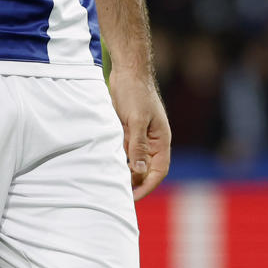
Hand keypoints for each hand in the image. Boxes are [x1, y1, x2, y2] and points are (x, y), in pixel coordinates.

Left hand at [109, 68, 170, 200]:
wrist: (127, 71)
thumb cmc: (136, 93)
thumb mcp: (137, 120)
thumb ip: (138, 146)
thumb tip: (139, 171)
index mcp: (161, 140)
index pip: (158, 171)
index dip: (147, 185)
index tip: (132, 197)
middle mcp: (152, 141)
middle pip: (146, 169)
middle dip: (135, 182)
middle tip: (118, 193)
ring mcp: (140, 136)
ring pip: (134, 161)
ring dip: (125, 172)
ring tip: (109, 183)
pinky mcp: (128, 131)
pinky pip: (124, 151)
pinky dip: (117, 159)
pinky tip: (106, 165)